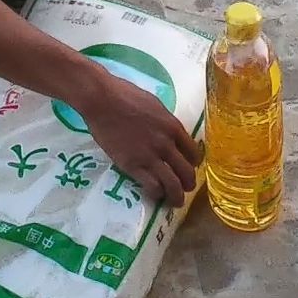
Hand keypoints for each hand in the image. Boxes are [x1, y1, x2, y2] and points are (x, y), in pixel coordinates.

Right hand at [74, 76, 201, 205]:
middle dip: (189, 183)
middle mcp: (166, 144)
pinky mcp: (132, 166)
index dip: (194, 163)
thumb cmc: (126, 96)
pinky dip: (157, 193)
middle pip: (186, 171)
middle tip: (187, 188)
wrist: (103, 101)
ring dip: (176, 196)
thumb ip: (166, 123)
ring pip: (172, 184)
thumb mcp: (156, 106)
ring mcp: (149, 156)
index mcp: (174, 127)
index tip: (191, 167)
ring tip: (176, 201)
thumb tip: (171, 134)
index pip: (194, 152)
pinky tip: (156, 194)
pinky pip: (151, 186)